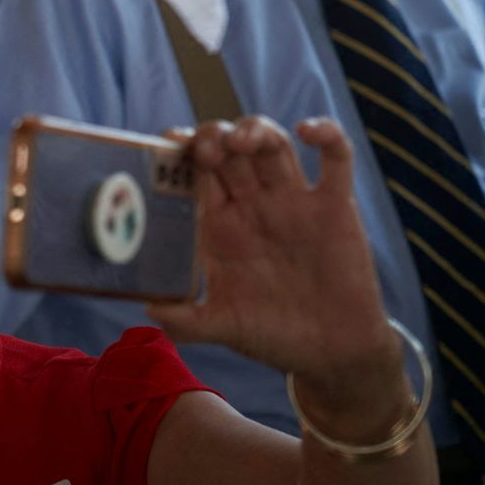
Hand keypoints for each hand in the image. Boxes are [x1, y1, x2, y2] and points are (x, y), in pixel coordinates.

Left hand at [147, 118, 396, 380]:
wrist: (333, 355)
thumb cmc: (273, 336)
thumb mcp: (224, 327)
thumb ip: (187, 321)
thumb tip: (148, 309)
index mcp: (220, 224)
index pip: (193, 173)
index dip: (181, 153)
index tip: (168, 145)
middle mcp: (253, 205)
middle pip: (228, 150)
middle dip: (213, 138)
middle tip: (206, 149)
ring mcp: (293, 202)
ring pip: (272, 145)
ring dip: (255, 130)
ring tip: (241, 142)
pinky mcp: (335, 206)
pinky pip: (336, 159)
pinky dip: (326, 134)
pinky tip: (307, 132)